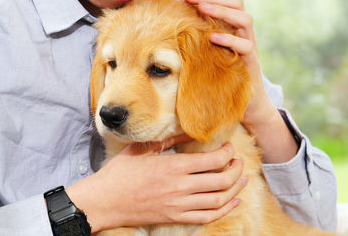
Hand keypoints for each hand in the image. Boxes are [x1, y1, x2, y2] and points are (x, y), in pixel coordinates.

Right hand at [66, 137, 246, 231]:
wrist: (104, 201)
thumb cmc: (120, 173)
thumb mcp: (142, 149)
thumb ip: (168, 140)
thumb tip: (189, 130)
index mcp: (173, 166)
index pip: (213, 160)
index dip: (227, 152)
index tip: (228, 146)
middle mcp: (180, 187)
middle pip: (222, 179)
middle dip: (236, 169)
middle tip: (238, 161)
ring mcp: (179, 205)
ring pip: (219, 200)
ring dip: (235, 189)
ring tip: (242, 179)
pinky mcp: (175, 217)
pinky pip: (207, 217)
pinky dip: (224, 210)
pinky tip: (232, 202)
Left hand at [183, 0, 277, 127]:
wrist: (246, 104)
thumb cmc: (223, 77)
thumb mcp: (211, 54)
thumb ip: (201, 39)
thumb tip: (174, 28)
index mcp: (234, 27)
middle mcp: (244, 33)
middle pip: (237, 3)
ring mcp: (249, 47)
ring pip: (245, 19)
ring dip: (222, 11)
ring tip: (202, 8)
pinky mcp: (251, 63)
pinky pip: (245, 46)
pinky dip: (229, 39)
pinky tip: (212, 37)